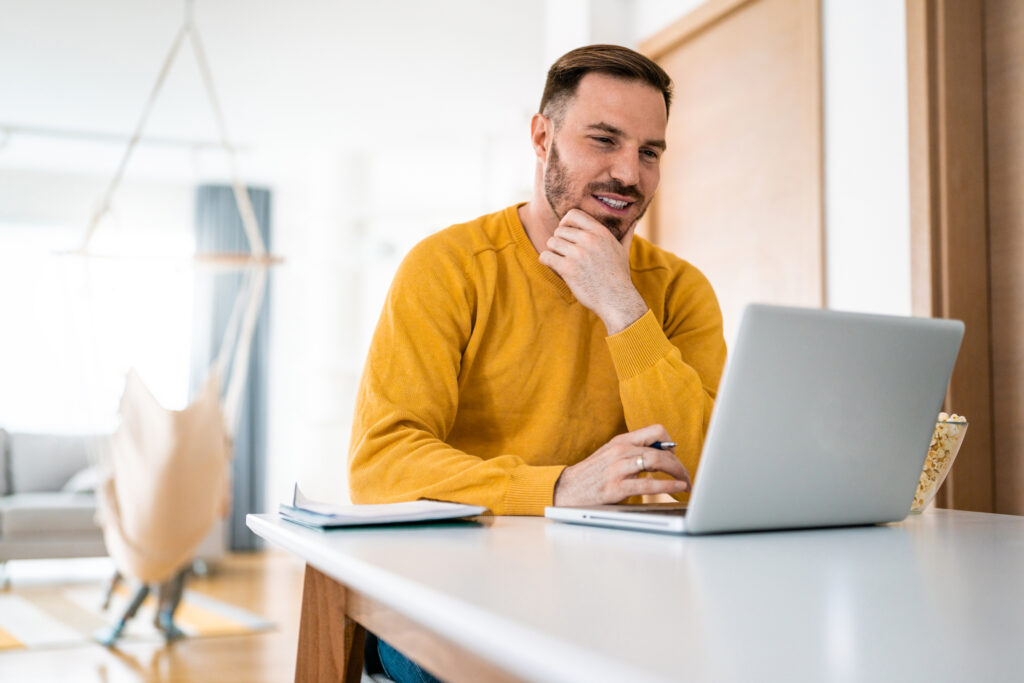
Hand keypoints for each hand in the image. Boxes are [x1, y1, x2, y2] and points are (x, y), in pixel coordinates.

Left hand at [538, 209, 648, 334]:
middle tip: (566, 255)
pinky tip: (555, 267)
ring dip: (553, 252)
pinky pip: (545, 256)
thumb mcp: (623, 251)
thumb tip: (635, 221)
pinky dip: (547, 262)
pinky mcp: (568, 268)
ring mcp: (578, 254)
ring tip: (562, 262)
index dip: (565, 222)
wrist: (617, 300)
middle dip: (559, 242)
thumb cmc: (619, 277)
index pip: (573, 214)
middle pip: (559, 230)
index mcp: (600, 232)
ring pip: (551, 242)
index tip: (566, 234)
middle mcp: (589, 240)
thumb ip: (626, 234)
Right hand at [553, 424, 690, 505]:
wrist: (565, 490)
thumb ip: (631, 452)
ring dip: (678, 473)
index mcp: (621, 441)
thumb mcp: (610, 455)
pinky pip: (648, 484)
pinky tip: (678, 488)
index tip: (675, 456)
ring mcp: (618, 468)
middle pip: (662, 449)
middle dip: (679, 464)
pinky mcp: (616, 488)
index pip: (656, 430)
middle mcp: (620, 451)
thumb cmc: (591, 475)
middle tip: (687, 476)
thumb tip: (661, 455)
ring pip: (658, 461)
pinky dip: (668, 485)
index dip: (671, 443)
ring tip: (686, 483)